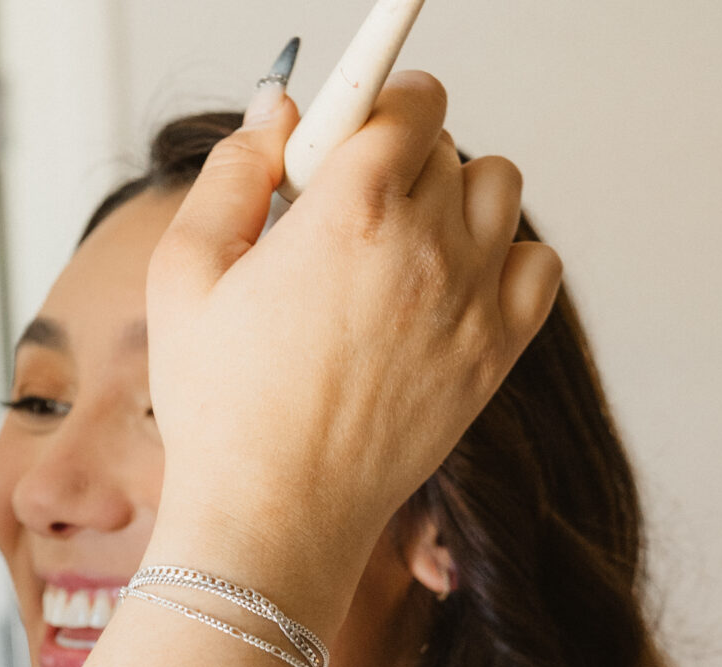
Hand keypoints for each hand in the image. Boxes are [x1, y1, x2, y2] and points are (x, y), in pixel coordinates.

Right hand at [144, 71, 561, 629]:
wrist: (273, 514)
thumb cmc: (218, 406)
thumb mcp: (183, 273)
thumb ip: (232, 173)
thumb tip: (279, 111)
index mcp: (351, 210)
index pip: (409, 97)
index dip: (377, 101)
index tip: (351, 129)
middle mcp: (429, 245)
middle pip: (445, 143)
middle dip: (395, 157)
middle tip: (341, 212)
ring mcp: (473, 301)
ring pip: (497, 189)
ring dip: (453, 196)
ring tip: (396, 246)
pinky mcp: (497, 353)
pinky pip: (538, 263)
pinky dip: (502, 257)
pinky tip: (444, 286)